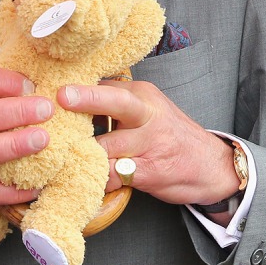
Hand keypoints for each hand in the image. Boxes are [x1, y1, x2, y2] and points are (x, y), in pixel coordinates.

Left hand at [58, 80, 237, 208]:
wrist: (212, 166)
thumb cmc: (169, 135)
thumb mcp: (148, 109)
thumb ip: (114, 103)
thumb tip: (68, 98)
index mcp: (143, 95)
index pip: (107, 85)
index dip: (79, 87)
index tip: (54, 84)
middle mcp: (148, 114)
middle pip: (115, 102)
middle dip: (87, 98)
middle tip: (60, 96)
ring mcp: (150, 143)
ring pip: (106, 146)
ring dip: (80, 154)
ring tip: (59, 157)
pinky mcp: (150, 171)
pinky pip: (113, 175)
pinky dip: (95, 179)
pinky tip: (83, 180)